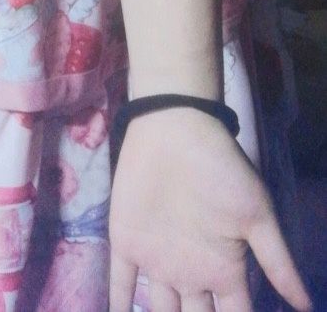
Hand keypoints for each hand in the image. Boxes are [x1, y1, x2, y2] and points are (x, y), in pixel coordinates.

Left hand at [108, 108, 312, 311]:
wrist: (175, 129)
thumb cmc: (221, 169)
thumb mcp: (256, 215)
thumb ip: (277, 263)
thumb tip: (309, 308)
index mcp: (225, 271)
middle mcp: (192, 273)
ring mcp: (158, 261)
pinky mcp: (128, 243)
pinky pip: (119, 284)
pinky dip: (116, 306)